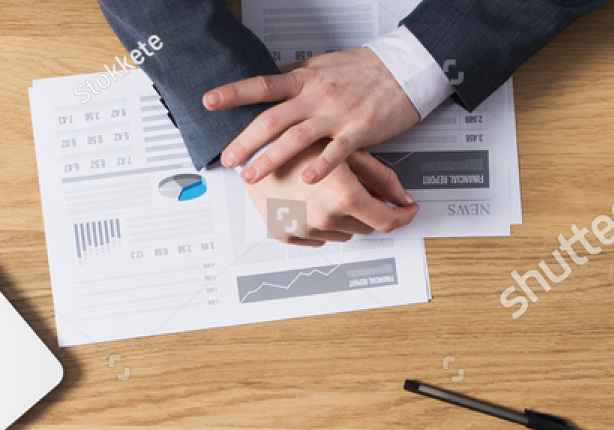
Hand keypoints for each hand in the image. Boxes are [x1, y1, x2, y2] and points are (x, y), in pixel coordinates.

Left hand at [206, 48, 420, 185]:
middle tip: (227, 158)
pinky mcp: (359, 130)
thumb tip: (271, 80)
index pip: (263, 85)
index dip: (234, 93)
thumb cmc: (364, 69)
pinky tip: (308, 179)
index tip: (210, 101)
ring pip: (297, 137)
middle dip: (246, 141)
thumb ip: (296, 76)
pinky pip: (337, 151)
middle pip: (273, 118)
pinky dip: (321, 166)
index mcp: (305, 79)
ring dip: (271, 158)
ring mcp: (336, 114)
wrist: (403, 70)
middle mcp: (317, 95)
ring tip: (252, 175)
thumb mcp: (323, 65)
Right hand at [244, 140, 416, 244]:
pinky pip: (317, 238)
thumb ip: (382, 178)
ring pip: (343, 234)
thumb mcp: (348, 151)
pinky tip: (312, 201)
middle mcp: (325, 218)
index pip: (388, 221)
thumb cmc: (298, 141)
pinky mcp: (287, 234)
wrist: (254, 147)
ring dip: (345, 217)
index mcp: (344, 196)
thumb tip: (403, 198)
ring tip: (329, 190)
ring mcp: (305, 229)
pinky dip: (321, 224)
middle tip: (359, 188)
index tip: (406, 212)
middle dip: (369, 210)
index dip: (403, 217)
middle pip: (366, 227)